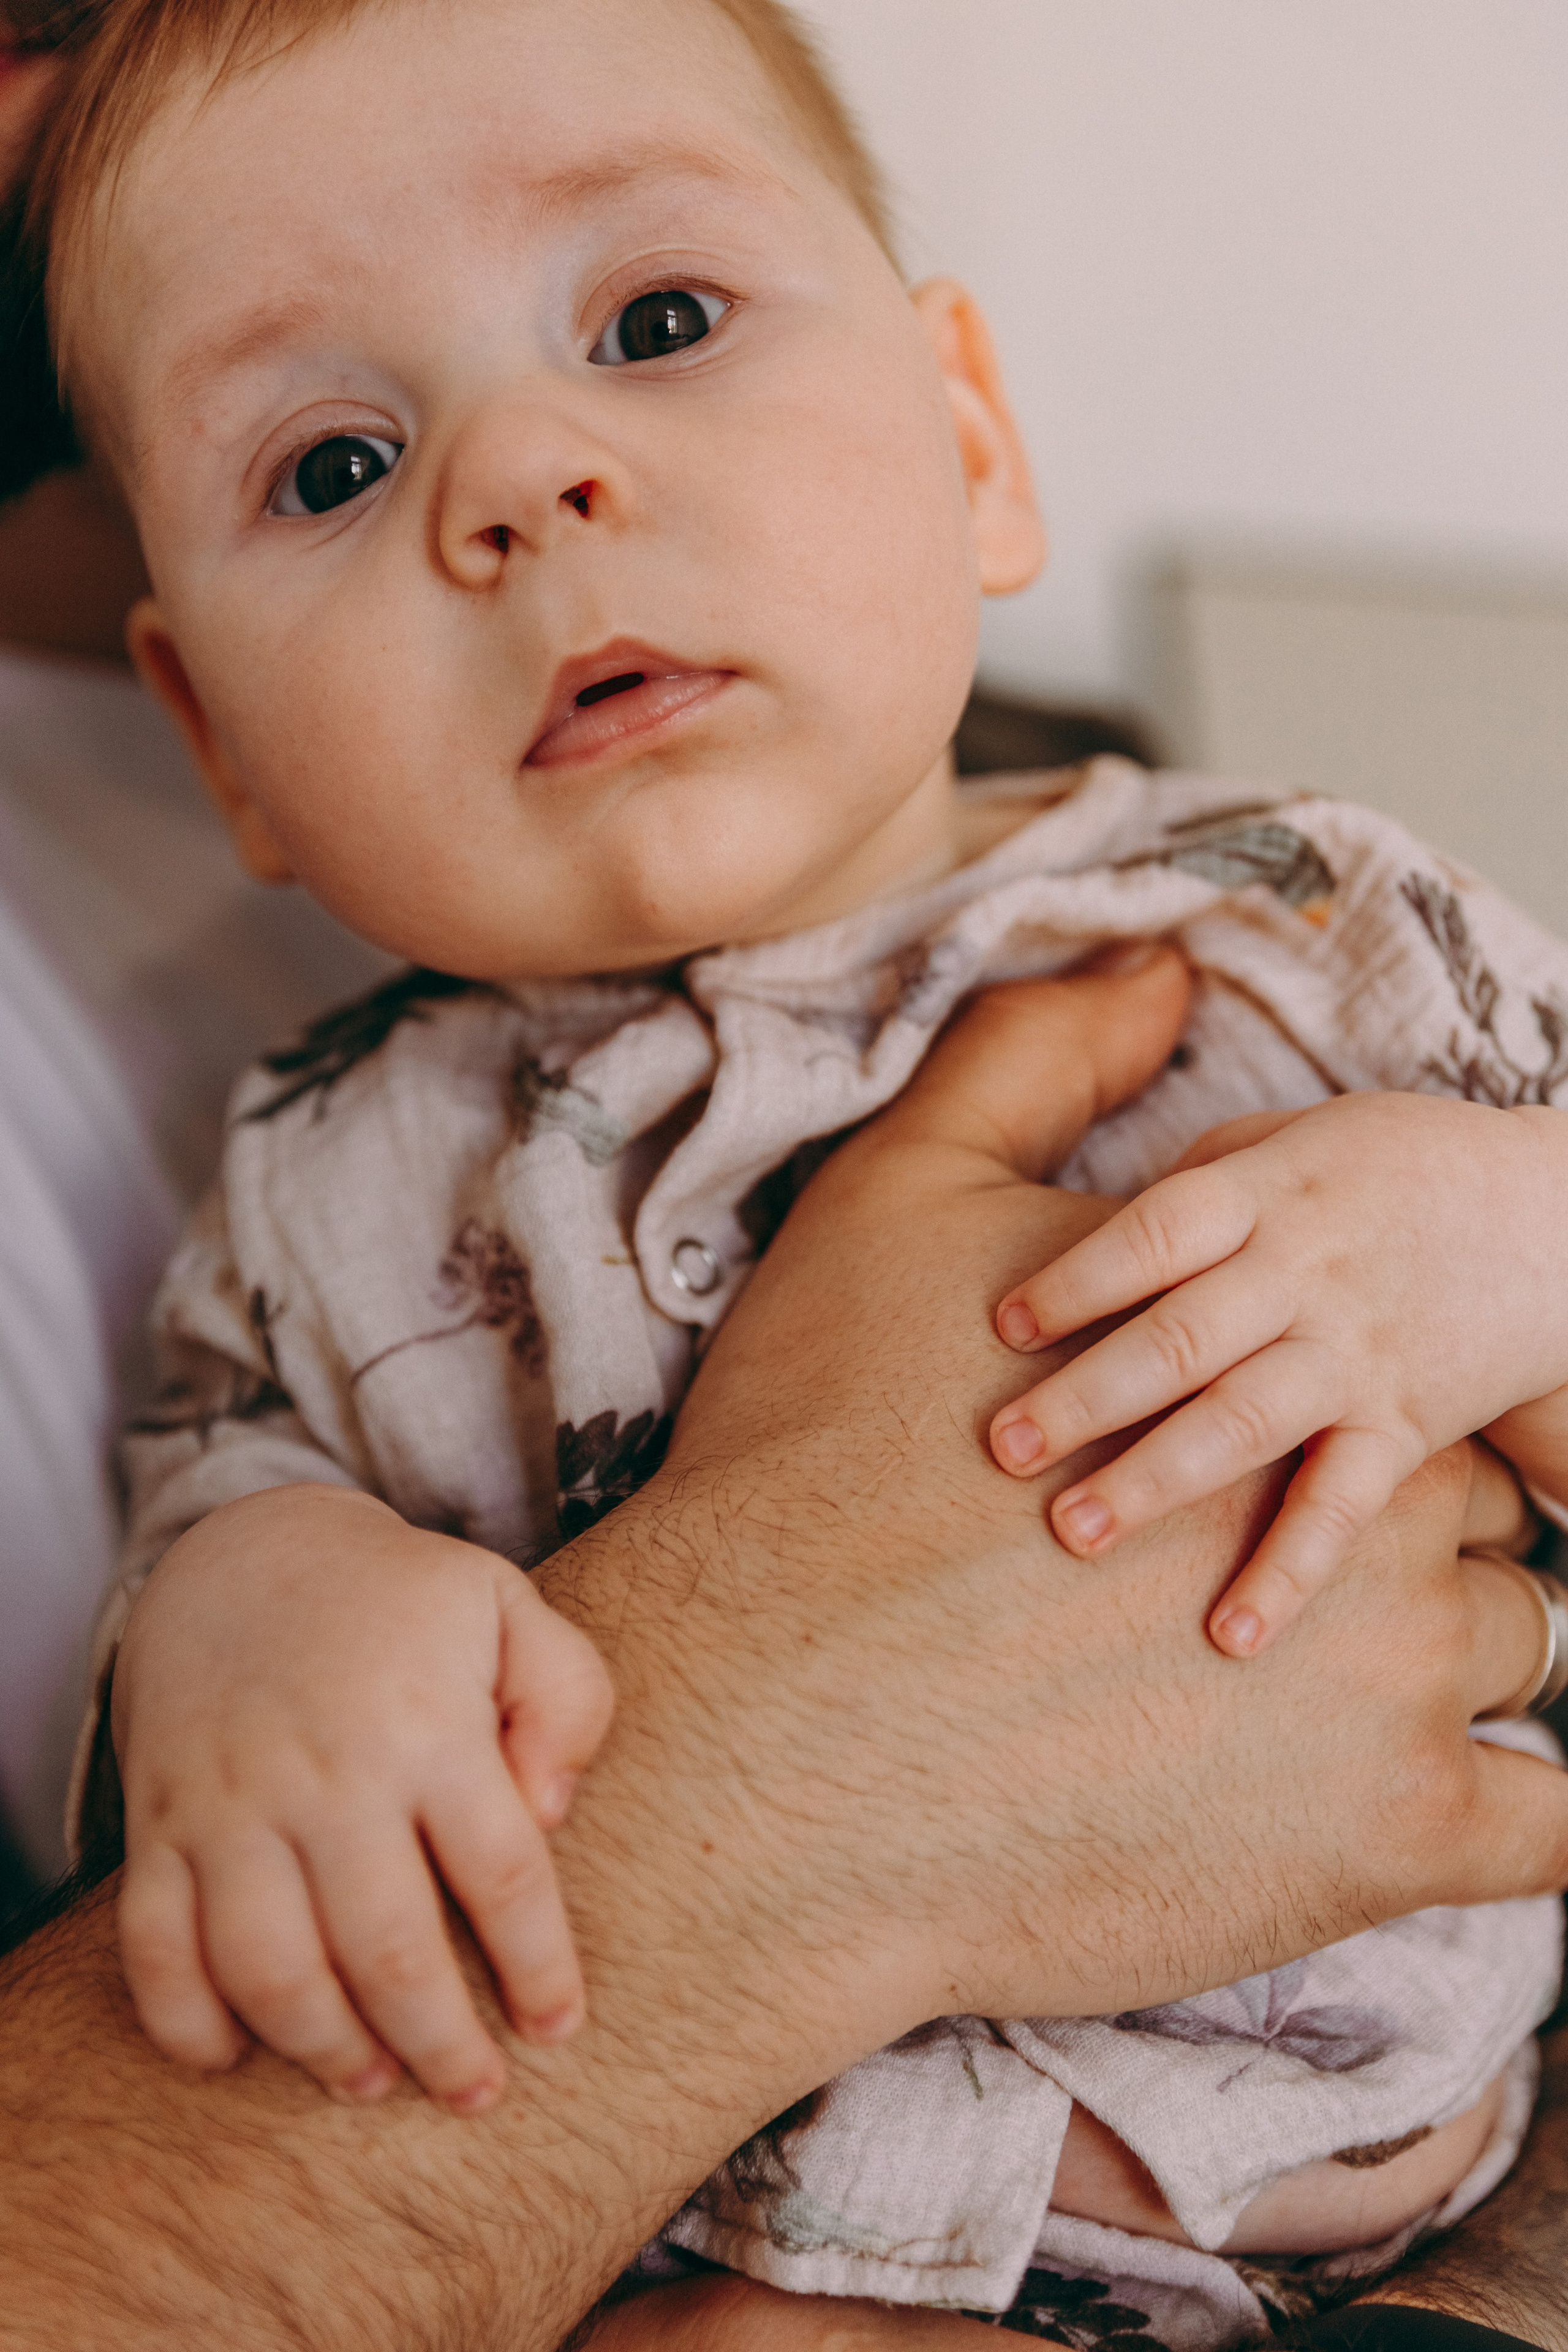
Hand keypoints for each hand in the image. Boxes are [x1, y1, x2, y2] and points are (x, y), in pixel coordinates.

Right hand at [6, 968, 1567, 2351]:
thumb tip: (1151, 975)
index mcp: (1259, 1350)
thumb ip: (1030, 1067)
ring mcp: (1386, 1682)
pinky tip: (1508, 1817)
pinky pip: (1543, 1835)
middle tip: (1359, 1581)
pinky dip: (1543, 1828)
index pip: (1381, 1362)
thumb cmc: (818, 1450)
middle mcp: (1357, 1501)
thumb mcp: (895, 1200)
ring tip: (1410, 1698)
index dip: (1353, 1397)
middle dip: (1420, 1540)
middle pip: (1468, 1512)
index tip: (1317, 1435)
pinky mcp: (1379, 1843)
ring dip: (1469, 1675)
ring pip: (1513, 1661)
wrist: (767, 1700)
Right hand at [111, 1485, 613, 2108]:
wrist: (246, 1553)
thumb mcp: (510, 1608)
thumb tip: (551, 1814)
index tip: (558, 2027)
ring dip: (326, 2048)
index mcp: (429, 1724)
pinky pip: (154, 1950)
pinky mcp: (159, 1823)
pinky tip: (237, 2055)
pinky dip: (188, 2023)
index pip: (502, 1873)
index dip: (538, 1967)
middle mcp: (328, 1773)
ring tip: (374, 2080)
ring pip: (271, 1969)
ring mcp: (232, 1804)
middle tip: (474, 2091)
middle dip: (441, 2044)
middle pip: (389, 1950)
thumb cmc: (401, 1601)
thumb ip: (566, 1699)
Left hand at [987, 1091, 1567, 1654]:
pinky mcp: (1403, 1426)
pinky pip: (1341, 1506)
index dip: (1079, 1279)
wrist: (1558, 1217)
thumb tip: (1094, 1240)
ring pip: (1245, 1423)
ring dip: (1155, 1481)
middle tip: (1002, 1449)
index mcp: (1268, 1195)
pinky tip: (1230, 1635)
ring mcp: (1355, 1355)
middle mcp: (1305, 1276)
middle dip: (1087, 1397)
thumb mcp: (1296, 1138)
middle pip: (1183, 1337)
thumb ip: (1199, 1185)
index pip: (1158, 1233)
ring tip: (1073, 1533)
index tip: (1004, 1326)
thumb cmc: (1394, 1169)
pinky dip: (1289, 1572)